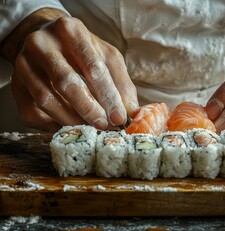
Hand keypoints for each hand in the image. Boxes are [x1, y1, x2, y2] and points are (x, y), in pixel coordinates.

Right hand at [2, 9, 137, 131]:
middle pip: (67, 82)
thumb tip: (131, 111)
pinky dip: (53, 125)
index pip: (92, 67)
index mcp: (70, 30)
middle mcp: (42, 44)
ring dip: (72, 119)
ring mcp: (24, 64)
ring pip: (47, 99)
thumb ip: (120, 81)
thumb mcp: (106, 56)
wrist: (48, 42)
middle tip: (104, 125)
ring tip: (91, 128)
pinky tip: (71, 127)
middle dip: (89, 109)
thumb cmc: (83, 50)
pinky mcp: (16, 85)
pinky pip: (32, 113)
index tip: (119, 117)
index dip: (108, 95)